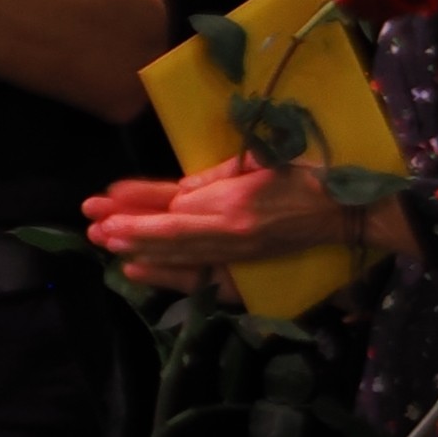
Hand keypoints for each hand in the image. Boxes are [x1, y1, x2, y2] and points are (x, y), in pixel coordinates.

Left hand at [85, 157, 359, 285]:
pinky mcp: (244, 267)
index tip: (107, 198)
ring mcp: (237, 253)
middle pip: (168, 233)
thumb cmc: (304, 178)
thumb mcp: (256, 163)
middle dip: (128, 228)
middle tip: (92, 225)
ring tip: (104, 243)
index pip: (175, 203)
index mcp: (234, 199)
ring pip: (177, 254)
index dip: (139, 203)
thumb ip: (213, 176)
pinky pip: (197, 273)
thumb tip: (174, 191)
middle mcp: (230, 231)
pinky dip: (165, 273)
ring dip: (138, 249)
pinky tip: (136, 269)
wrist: (345, 213)